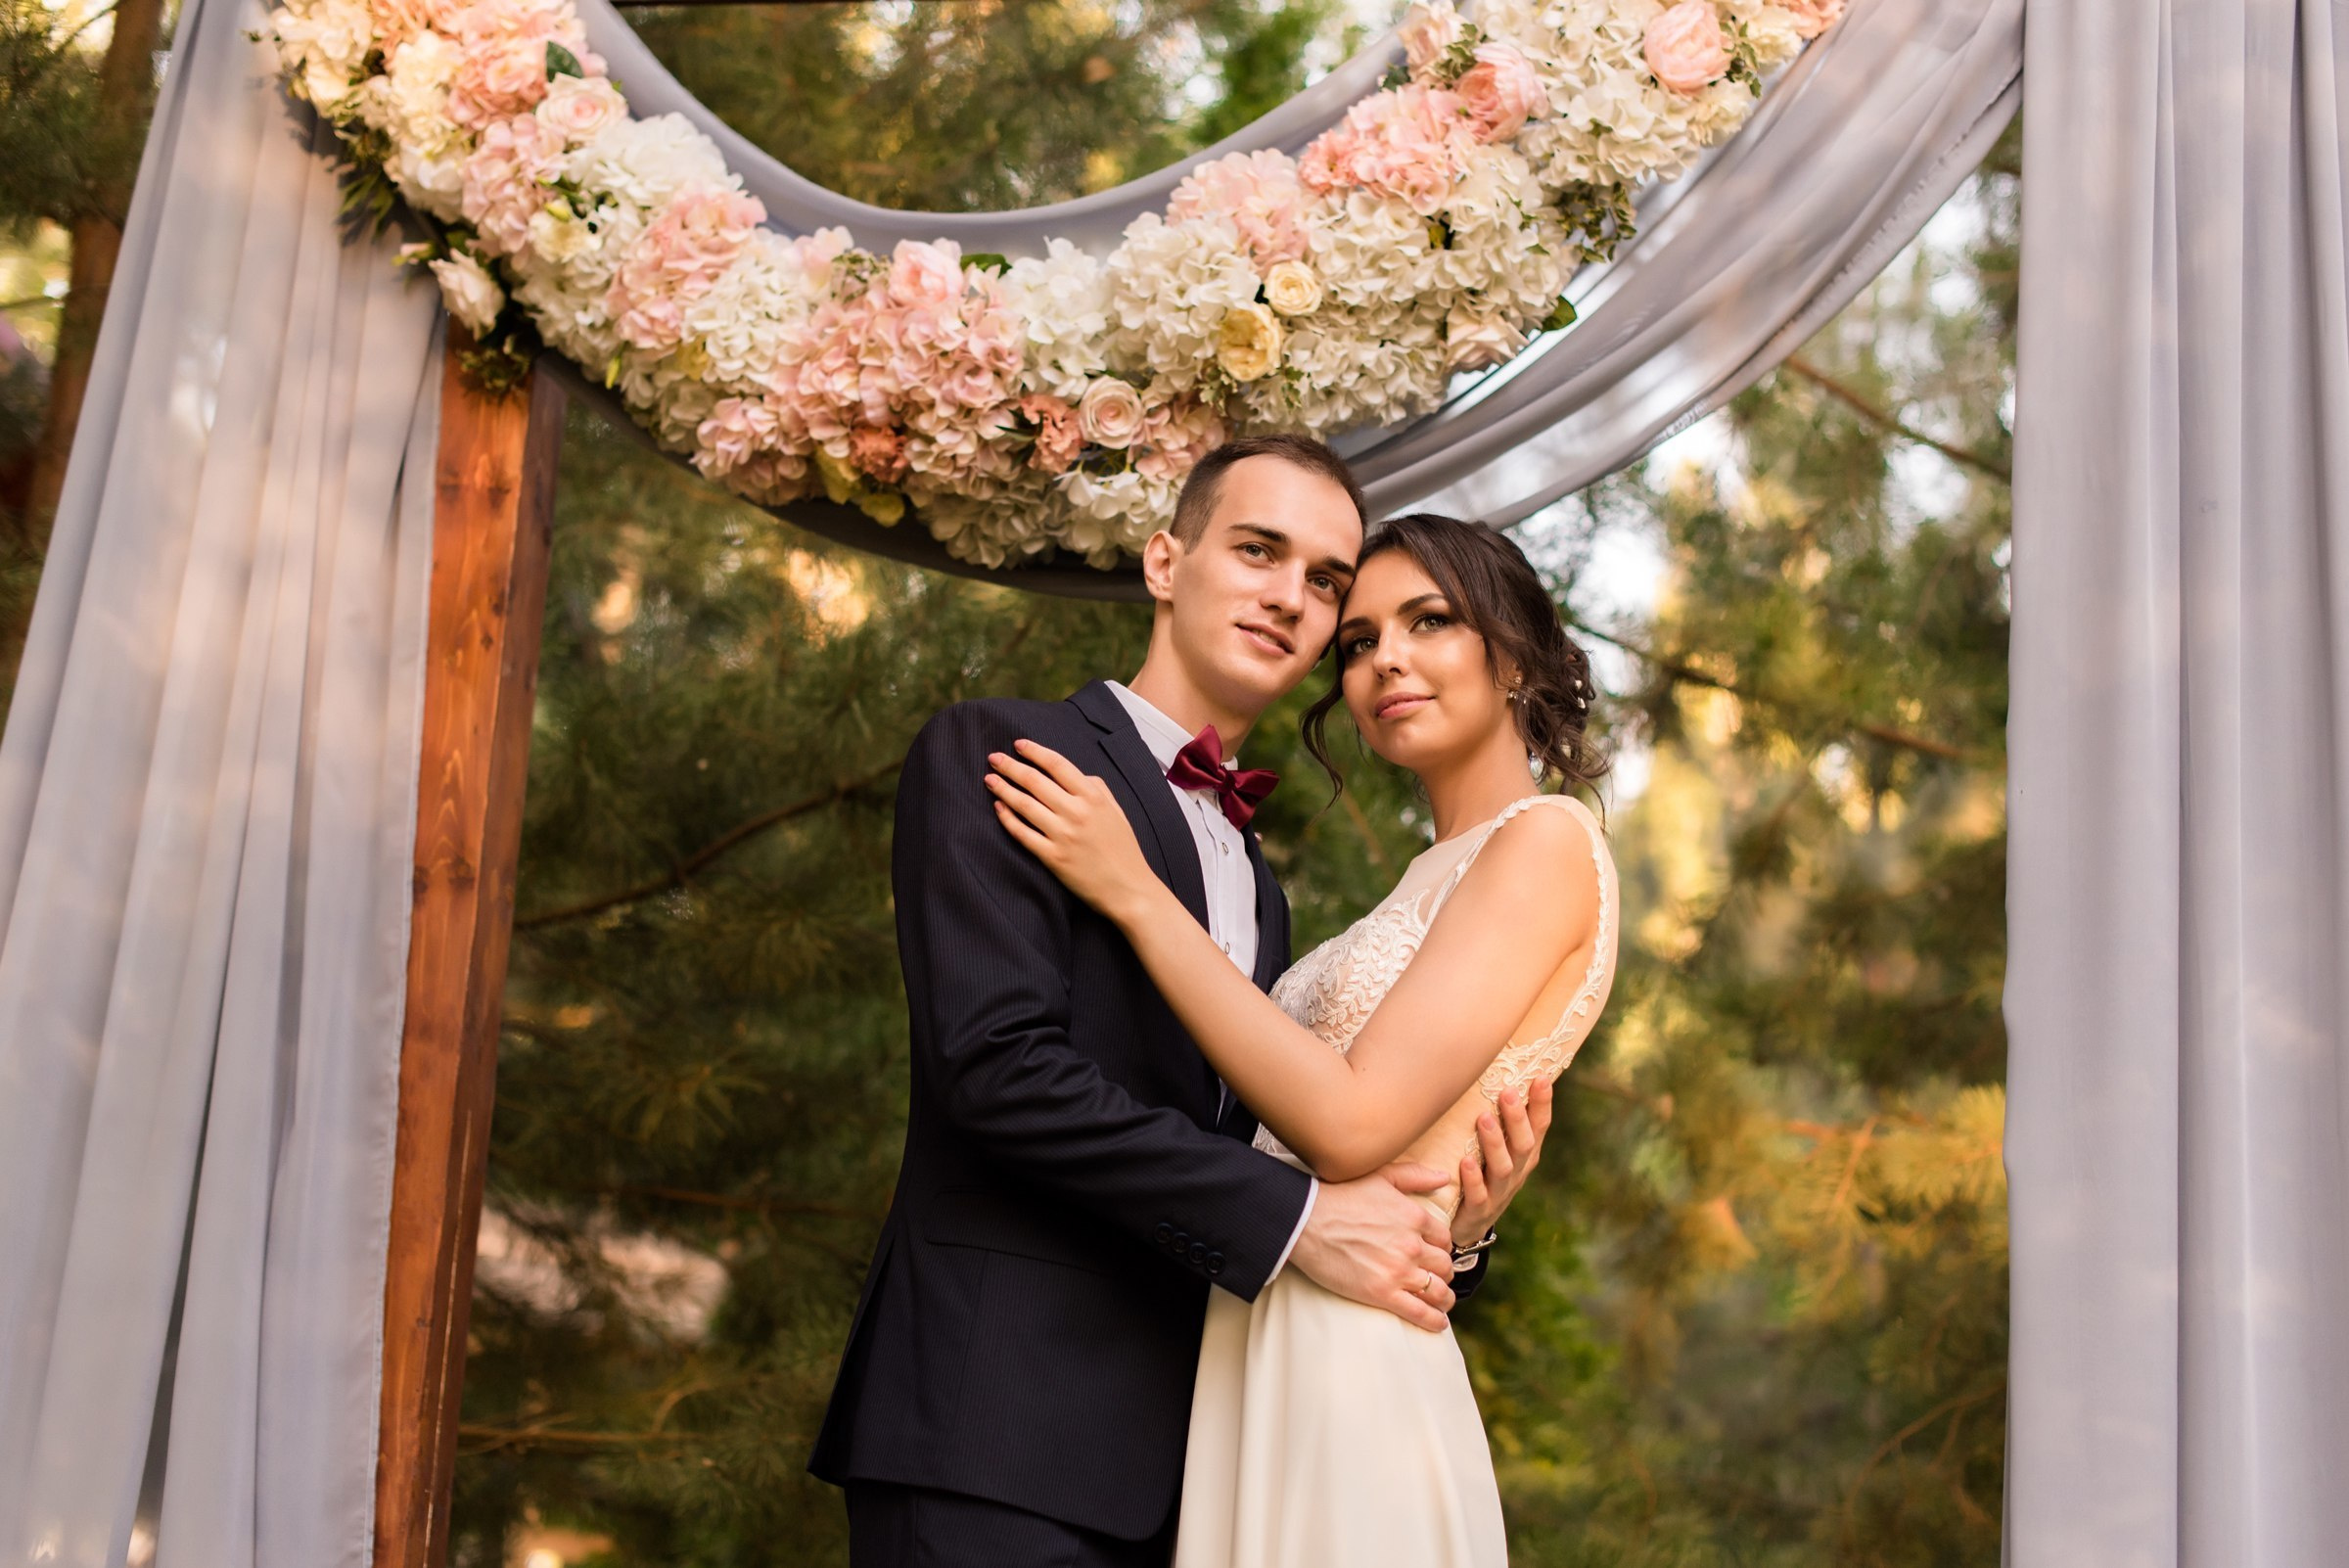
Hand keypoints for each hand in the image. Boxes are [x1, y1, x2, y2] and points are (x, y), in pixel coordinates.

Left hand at [986, 740, 1160, 924]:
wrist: (1128, 888)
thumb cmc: (1123, 849)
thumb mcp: (1116, 811)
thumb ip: (1096, 788)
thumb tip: (1075, 774)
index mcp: (1093, 797)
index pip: (1057, 765)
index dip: (1034, 752)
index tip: (1018, 745)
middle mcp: (1076, 812)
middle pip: (1035, 781)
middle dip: (1010, 766)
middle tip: (994, 758)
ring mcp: (1063, 835)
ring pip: (1024, 805)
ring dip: (1003, 789)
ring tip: (990, 779)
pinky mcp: (1053, 857)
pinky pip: (1023, 833)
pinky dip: (1008, 818)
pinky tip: (999, 807)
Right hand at [1287, 1163, 1458, 1332]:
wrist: (1306, 1221)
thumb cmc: (1340, 1195)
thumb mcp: (1381, 1176)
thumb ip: (1415, 1175)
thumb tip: (1443, 1176)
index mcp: (1414, 1217)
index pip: (1444, 1239)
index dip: (1441, 1247)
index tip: (1435, 1253)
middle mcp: (1412, 1245)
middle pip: (1444, 1265)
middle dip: (1443, 1271)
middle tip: (1435, 1276)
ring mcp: (1398, 1271)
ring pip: (1437, 1290)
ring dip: (1444, 1298)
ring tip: (1442, 1301)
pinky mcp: (1382, 1293)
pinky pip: (1419, 1312)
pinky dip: (1434, 1321)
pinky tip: (1438, 1323)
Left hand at [1450, 1078, 1553, 1249]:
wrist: (1467, 1224)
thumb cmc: (1481, 1173)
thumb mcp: (1496, 1146)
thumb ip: (1500, 1118)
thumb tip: (1495, 1072)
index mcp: (1524, 1154)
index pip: (1539, 1126)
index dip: (1542, 1104)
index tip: (1540, 1077)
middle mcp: (1517, 1171)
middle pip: (1523, 1144)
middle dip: (1517, 1118)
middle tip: (1507, 1091)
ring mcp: (1500, 1192)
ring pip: (1503, 1167)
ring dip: (1494, 1143)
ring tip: (1483, 1119)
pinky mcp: (1479, 1211)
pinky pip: (1478, 1195)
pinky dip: (1473, 1179)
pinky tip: (1465, 1162)